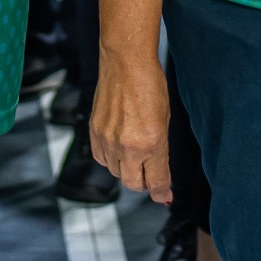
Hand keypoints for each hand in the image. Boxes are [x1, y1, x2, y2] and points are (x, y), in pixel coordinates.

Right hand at [90, 58, 175, 202]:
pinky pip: (101, 158)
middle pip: (134, 183)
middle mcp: (127, 147)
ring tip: (134, 151)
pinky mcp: (94, 132)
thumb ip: (161, 151)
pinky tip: (118, 146)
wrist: (125, 63)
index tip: (165, 197)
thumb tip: (160, 174)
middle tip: (150, 173)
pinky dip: (110, 158)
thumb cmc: (150, 86)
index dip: (162, 193)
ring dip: (127, 169)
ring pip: (116, 173)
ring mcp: (108, 140)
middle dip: (144, 182)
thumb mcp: (164, 122)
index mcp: (151, 144)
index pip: (157, 182)